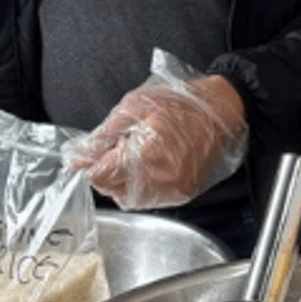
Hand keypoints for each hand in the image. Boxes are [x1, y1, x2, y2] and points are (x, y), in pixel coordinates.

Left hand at [72, 66, 247, 209]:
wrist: (220, 109)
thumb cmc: (181, 102)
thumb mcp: (134, 107)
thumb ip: (103, 136)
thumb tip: (79, 157)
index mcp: (146, 154)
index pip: (100, 175)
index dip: (88, 165)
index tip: (84, 157)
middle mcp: (160, 178)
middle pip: (112, 190)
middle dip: (105, 172)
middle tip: (115, 148)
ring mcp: (173, 189)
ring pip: (129, 199)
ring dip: (122, 181)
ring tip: (133, 155)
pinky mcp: (183, 194)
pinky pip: (150, 199)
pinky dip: (140, 186)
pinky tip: (147, 165)